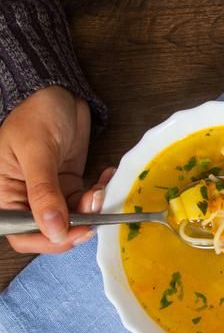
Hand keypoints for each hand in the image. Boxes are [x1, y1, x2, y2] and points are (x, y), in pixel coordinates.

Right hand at [0, 86, 113, 252]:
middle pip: (52, 231)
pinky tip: (105, 178)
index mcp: (6, 194)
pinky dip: (99, 194)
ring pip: (74, 218)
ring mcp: (51, 193)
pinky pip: (86, 201)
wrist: (56, 92)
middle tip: (95, 210)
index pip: (24, 235)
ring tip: (100, 189)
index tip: (77, 231)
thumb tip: (53, 230)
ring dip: (92, 208)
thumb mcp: (37, 153)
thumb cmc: (35, 114)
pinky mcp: (70, 185)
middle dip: (77, 225)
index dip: (50, 240)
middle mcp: (27, 199)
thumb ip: (44, 193)